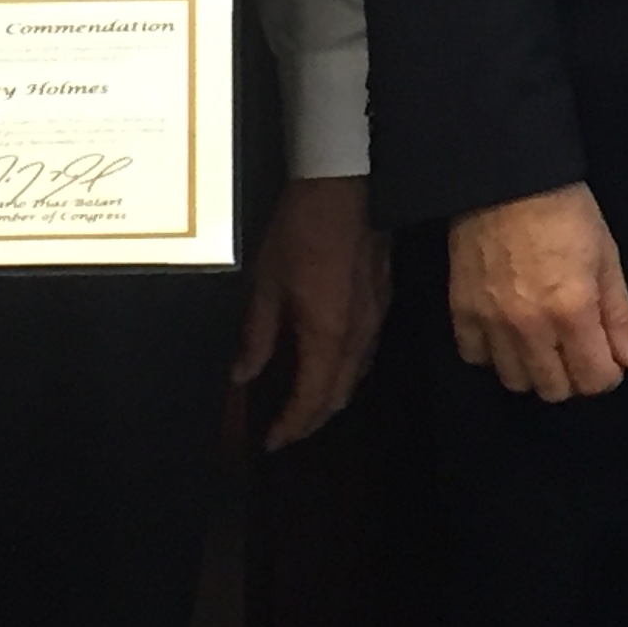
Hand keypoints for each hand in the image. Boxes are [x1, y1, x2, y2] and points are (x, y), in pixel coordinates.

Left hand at [232, 175, 390, 450]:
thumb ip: (257, 334)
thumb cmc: (300, 231)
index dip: (290, 426)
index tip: (270, 442)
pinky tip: (330, 360)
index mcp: (328, 336)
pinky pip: (366, 351)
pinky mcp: (384, 299)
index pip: (311, 399)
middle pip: (339, 395)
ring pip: (358, 375)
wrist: (346, 184)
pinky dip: (346, 369)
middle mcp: (359, 336)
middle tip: (285, 428)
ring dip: (332, 396)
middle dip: (312, 419)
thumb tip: (243, 375)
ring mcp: (377, 318)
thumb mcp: (266, 282)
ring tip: (305, 401)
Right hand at [447, 181, 627, 400]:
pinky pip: (474, 356)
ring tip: (540, 343)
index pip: (594, 380)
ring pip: (514, 381)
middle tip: (574, 348)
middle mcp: (530, 327)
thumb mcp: (606, 256)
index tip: (607, 357)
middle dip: (572, 376)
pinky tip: (505, 332)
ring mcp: (491, 321)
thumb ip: (619, 315)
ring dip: (533, 369)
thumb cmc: (566, 211)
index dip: (608, 374)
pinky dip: (492, 353)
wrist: (507, 176)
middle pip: (554, 390)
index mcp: (572, 311)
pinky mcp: (461, 309)